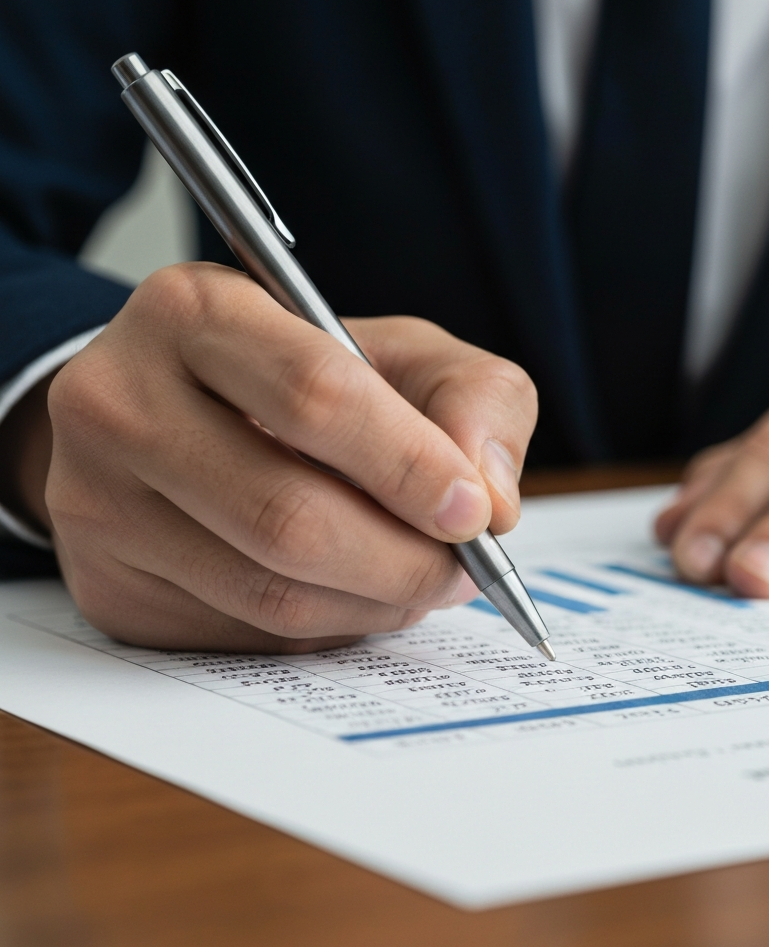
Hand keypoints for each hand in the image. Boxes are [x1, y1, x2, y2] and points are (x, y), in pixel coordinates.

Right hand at [31, 262, 535, 651]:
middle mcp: (120, 403)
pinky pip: (247, 633)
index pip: (314, 396)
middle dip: (404, 559)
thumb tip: (491, 497)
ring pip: (270, 592)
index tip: (474, 512)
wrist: (170, 413)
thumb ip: (472, 397)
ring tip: (421, 579)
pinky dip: (328, 624)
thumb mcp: (397, 352)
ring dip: (375, 602)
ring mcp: (98, 504)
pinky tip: (353, 592)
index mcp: (195, 313)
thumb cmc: (300, 377)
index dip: (408, 465)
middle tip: (462, 567)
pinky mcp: (108, 586)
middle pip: (288, 516)